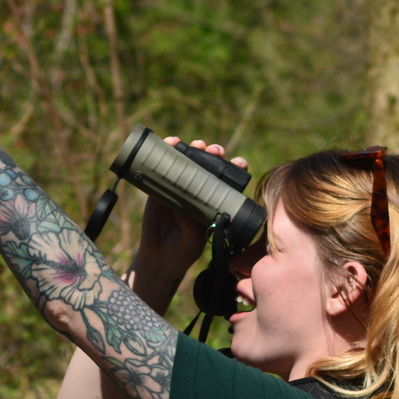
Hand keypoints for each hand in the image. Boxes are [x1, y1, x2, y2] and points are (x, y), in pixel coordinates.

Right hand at [135, 138, 248, 283]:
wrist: (159, 256)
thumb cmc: (183, 249)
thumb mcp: (193, 241)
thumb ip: (191, 227)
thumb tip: (183, 212)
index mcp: (215, 200)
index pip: (230, 180)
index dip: (236, 168)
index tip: (239, 163)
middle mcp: (200, 189)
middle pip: (210, 164)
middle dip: (214, 153)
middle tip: (213, 151)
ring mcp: (180, 186)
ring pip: (189, 160)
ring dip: (193, 148)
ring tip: (196, 145)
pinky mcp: (160, 186)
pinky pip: (163, 166)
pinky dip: (167, 151)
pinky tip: (170, 142)